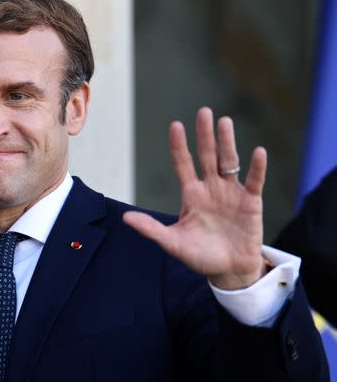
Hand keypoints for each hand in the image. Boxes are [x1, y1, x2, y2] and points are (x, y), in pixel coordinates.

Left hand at [123, 107, 267, 289]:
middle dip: (204, 135)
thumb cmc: (199, 256)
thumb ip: (151, 229)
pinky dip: (257, 168)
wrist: (228, 271)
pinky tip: (258, 152)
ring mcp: (231, 193)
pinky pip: (254, 181)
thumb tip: (125, 218)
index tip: (175, 126)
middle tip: (203, 112)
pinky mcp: (250, 203)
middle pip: (207, 156)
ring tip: (224, 122)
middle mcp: (210, 188)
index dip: (179, 146)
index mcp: (191, 194)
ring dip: (227, 142)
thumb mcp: (172, 243)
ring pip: (229, 162)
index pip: (183, 164)